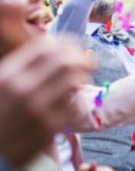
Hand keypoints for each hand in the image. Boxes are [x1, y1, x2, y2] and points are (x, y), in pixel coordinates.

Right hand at [0, 39, 92, 170]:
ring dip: (82, 79)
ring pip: (75, 82)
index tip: (74, 46)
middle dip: (83, 58)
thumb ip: (22, 67)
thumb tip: (51, 46)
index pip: (45, 47)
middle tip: (89, 62)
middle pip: (66, 61)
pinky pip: (73, 105)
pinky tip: (71, 102)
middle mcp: (23, 89)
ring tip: (81, 81)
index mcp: (8, 75)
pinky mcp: (51, 128)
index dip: (65, 43)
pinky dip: (75, 100)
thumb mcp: (1, 85)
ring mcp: (39, 109)